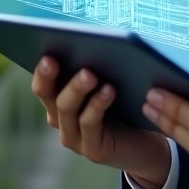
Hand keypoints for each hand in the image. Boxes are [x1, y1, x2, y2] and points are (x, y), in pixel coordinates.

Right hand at [32, 56, 171, 188]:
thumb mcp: (110, 82)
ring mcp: (74, 136)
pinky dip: (97, 105)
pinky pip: (89, 123)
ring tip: (90, 73)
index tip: (45, 50)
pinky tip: (109, 90)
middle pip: (48, 94)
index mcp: (60, 99)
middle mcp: (61, 119)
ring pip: (66, 109)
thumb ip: (99, 67)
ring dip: (76, 89)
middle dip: (48, 75)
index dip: (41, 68)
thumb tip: (95, 40)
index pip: (43, 82)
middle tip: (54, 58)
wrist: (147, 144)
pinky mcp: (92, 149)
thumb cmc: (127, 106)